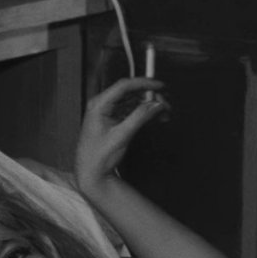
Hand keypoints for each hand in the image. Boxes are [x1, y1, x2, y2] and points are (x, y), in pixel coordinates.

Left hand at [74, 78, 168, 193]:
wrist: (91, 173)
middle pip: (130, 93)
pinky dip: (144, 113)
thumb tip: (154, 104)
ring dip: (149, 106)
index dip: (144, 83)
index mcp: (98, 105)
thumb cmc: (97, 157)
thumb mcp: (121, 135)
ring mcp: (108, 113)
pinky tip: (156, 117)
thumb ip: (139, 117)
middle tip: (164, 103)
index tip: (159, 86)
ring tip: (163, 112)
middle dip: (149, 97)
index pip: (123, 86)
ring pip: (133, 102)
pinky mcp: (114, 121)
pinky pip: (132, 111)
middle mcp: (102, 106)